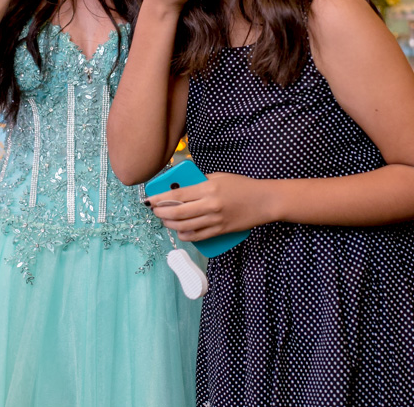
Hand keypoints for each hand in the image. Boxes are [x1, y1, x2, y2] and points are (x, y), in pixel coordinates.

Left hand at [147, 172, 271, 241]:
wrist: (264, 201)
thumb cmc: (242, 186)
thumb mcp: (219, 177)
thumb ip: (200, 182)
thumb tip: (180, 187)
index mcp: (208, 188)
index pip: (177, 195)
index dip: (160, 199)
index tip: (149, 200)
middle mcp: (210, 205)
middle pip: (178, 213)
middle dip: (161, 213)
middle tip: (155, 211)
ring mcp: (215, 220)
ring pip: (185, 227)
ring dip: (170, 225)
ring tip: (165, 220)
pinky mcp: (220, 231)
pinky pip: (197, 236)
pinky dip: (185, 235)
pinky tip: (179, 231)